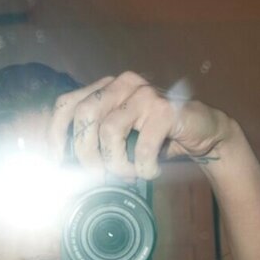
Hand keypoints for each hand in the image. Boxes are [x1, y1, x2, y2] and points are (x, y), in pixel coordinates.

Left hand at [47, 70, 233, 179]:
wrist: (204, 133)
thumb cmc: (158, 139)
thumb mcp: (123, 138)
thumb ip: (98, 142)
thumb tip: (66, 169)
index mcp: (106, 88)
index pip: (66, 104)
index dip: (56, 134)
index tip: (58, 161)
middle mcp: (122, 83)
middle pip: (84, 116)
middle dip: (86, 154)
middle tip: (100, 175)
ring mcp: (145, 93)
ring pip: (110, 130)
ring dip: (117, 163)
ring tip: (130, 174)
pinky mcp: (166, 108)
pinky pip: (142, 144)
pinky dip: (143, 166)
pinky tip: (151, 171)